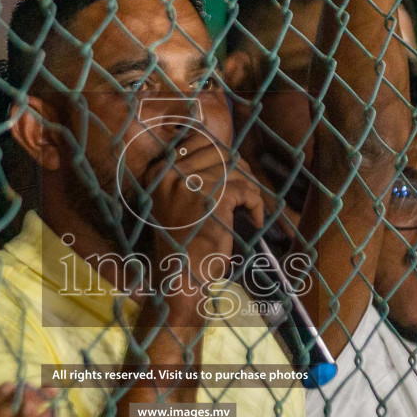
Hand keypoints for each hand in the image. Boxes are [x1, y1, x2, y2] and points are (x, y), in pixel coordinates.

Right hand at [136, 128, 264, 300]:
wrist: (182, 276)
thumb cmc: (184, 241)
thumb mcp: (177, 201)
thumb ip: (192, 174)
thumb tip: (227, 152)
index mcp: (160, 172)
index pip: (198, 139)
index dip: (221, 153)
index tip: (232, 173)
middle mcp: (172, 173)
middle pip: (220, 152)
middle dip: (239, 170)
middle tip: (246, 192)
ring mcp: (191, 185)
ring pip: (236, 171)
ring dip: (249, 190)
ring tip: (249, 209)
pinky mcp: (213, 199)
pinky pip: (246, 191)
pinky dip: (255, 206)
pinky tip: (253, 220)